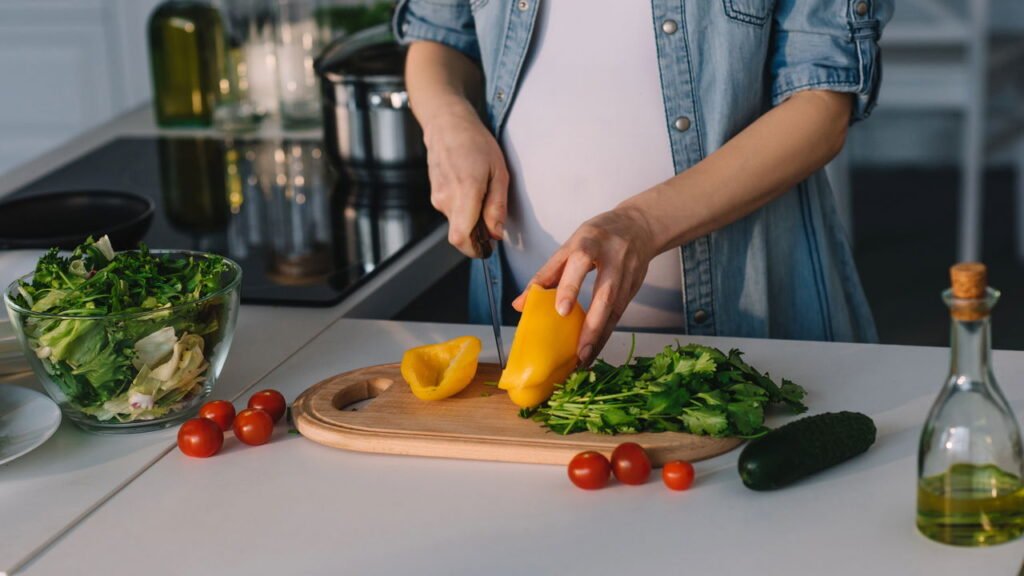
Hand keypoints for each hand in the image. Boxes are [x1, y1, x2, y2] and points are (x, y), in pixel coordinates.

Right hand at [421, 99, 508, 256]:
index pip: (461, 238)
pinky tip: (471, 189)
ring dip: (471, 219)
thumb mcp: (499, 172)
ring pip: (456, 223)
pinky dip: (464, 209)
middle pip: (461, 235)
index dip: (475, 250)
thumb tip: (496, 234)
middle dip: (478, 234)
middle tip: (492, 217)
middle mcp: (446, 199)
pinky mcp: (434, 195)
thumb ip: (497, 206)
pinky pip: (451, 212)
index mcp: (465, 192)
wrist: (447, 125)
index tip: (488, 246)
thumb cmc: (476, 143)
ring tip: (482, 194)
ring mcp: (437, 198)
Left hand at [511, 206, 656, 364]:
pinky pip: (620, 314)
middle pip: (605, 294)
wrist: (639, 225)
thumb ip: (546, 274)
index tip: (561, 311)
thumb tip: (519, 304)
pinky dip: (606, 333)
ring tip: (584, 358)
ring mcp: (627, 274)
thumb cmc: (597, 236)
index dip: (571, 286)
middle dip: (592, 325)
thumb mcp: (569, 246)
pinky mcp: (635, 287)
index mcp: (590, 242)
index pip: (581, 263)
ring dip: (599, 336)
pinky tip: (594, 348)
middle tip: (578, 352)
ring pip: (615, 309)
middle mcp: (612, 258)